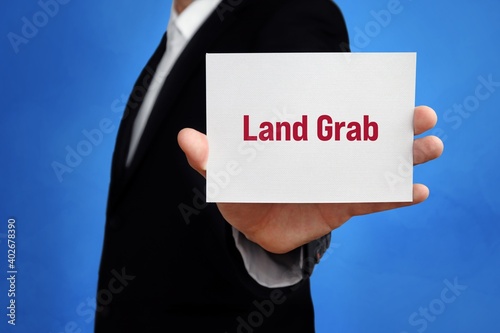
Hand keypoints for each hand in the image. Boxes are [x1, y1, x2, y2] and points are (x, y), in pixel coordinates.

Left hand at [178, 106, 443, 253]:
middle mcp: (325, 154)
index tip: (380, 88)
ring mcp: (338, 179)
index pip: (329, 114)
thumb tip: (188, 138)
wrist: (254, 231)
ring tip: (432, 147)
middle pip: (365, 134)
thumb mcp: (224, 176)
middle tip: (421, 114)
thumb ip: (209, 158)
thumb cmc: (241, 195)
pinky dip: (397, 195)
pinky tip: (419, 190)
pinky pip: (375, 200)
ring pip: (378, 163)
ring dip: (407, 154)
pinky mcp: (345, 205)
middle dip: (396, 123)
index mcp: (300, 140)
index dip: (354, 100)